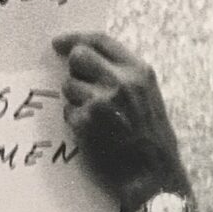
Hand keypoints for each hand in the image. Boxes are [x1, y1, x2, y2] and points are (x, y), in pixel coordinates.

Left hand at [53, 32, 187, 206]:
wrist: (152, 173)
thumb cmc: (151, 136)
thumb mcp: (149, 95)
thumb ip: (124, 74)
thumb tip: (86, 58)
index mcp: (139, 71)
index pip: (100, 40)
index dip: (76, 38)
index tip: (60, 43)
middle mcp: (120, 82)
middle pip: (78, 56)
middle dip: (74, 68)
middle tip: (80, 83)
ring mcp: (100, 101)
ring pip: (69, 86)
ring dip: (76, 99)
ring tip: (97, 117)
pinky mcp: (85, 122)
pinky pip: (68, 112)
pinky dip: (76, 121)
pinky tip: (94, 133)